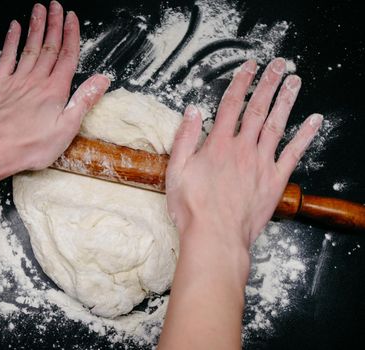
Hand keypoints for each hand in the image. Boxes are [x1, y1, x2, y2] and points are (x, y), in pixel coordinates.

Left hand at [0, 1, 109, 174]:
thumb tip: (101, 80)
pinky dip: (10, 41)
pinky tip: (14, 29)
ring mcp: (16, 81)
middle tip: (56, 6)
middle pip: (49, 46)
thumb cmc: (28, 146)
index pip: (67, 56)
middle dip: (54, 24)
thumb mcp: (66, 129)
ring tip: (39, 9)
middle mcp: (36, 81)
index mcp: (54, 91)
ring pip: (29, 48)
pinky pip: (6, 58)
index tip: (72, 18)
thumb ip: (84, 101)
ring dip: (36, 27)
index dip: (71, 35)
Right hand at [166, 58, 321, 245]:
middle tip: (278, 64)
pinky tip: (314, 121)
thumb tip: (192, 110)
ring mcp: (261, 163)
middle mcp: (242, 149)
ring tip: (294, 81)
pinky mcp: (275, 180)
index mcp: (218, 145)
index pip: (230, 105)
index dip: (241, 82)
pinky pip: (293, 153)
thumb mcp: (177, 171)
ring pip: (276, 124)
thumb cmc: (193, 208)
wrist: (215, 237)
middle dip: (268, 83)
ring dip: (286, 100)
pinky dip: (305, 136)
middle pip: (257, 109)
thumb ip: (185, 138)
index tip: (249, 66)